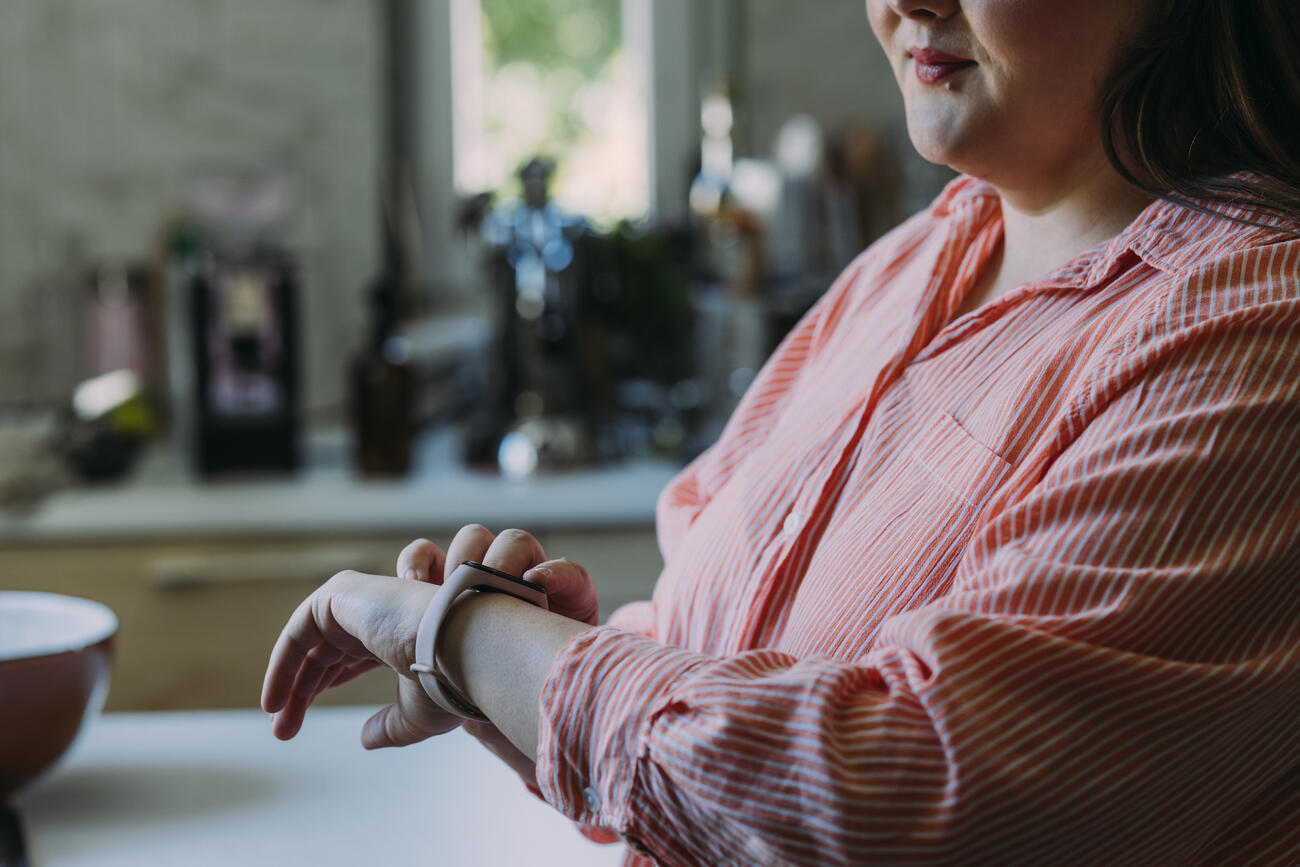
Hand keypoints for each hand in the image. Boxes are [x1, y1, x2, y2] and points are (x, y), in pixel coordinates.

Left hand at [261, 570, 462, 747]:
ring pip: (309, 642)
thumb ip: (389, 726)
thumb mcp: (416, 715)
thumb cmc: (451, 682)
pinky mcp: (342, 592)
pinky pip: (300, 628)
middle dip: (300, 691)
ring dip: (287, 681)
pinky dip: (282, 661)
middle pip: (324, 653)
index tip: (297, 725)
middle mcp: (379, 615)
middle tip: (282, 731)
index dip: (323, 688)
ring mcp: (361, 600)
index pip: (350, 659)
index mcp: (400, 637)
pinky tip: (276, 698)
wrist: (463, 648)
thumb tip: (364, 739)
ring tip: (276, 721)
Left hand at [394, 525, 599, 781]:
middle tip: (448, 586)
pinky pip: (568, 571)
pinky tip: (536, 583)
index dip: (416, 561)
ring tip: (492, 586)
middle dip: (459, 557)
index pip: (427, 556)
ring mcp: (533, 583)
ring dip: (502, 558)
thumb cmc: (484, 698)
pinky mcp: (572, 594)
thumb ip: (400, 719)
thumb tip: (365, 739)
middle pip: (472, 539)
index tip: (405, 582)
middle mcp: (493, 581)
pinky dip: (553, 572)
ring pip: (516, 542)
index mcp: (452, 596)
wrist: (536, 708)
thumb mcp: (432, 710)